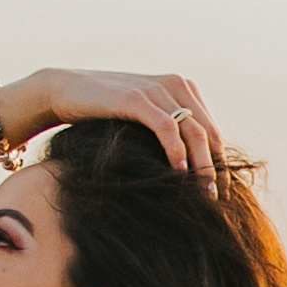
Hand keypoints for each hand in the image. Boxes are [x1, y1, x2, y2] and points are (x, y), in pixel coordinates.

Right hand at [6, 68, 232, 180]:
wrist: (65, 91)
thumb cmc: (105, 112)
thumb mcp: (144, 119)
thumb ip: (168, 133)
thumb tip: (191, 171)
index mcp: (183, 89)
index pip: (212, 132)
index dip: (219, 164)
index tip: (220, 194)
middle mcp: (176, 85)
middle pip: (209, 134)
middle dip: (215, 170)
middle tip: (215, 201)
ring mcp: (157, 90)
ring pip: (194, 132)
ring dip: (201, 166)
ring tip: (201, 195)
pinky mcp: (137, 97)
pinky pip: (167, 128)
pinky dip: (176, 153)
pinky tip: (177, 175)